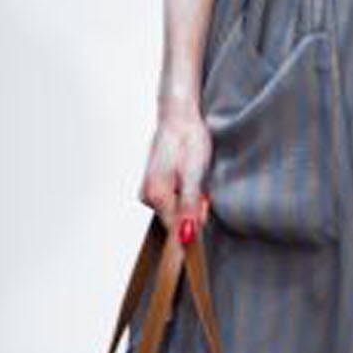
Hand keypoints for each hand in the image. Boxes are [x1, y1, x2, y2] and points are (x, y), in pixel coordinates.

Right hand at [140, 100, 213, 245]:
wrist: (178, 116)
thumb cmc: (188, 139)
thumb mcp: (194, 175)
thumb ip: (189, 207)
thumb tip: (186, 236)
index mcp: (156, 196)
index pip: (176, 231)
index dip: (196, 223)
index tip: (204, 205)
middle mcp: (148, 196)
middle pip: (177, 221)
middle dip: (194, 210)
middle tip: (202, 187)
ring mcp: (149, 191)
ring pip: (176, 210)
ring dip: (191, 201)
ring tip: (195, 177)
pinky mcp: (154, 185)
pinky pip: (173, 200)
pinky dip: (185, 193)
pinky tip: (189, 176)